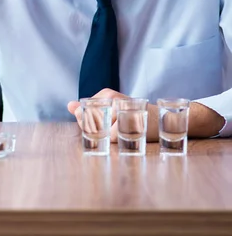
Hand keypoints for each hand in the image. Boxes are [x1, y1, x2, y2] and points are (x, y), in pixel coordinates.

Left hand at [68, 89, 224, 141]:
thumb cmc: (135, 115)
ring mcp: (119, 111)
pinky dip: (116, 141)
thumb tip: (69, 105)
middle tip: (113, 131)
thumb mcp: (113, 108)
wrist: (165, 118)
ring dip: (105, 138)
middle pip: (88, 123)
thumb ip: (89, 108)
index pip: (81, 113)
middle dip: (93, 132)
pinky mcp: (128, 123)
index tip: (100, 129)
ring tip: (122, 132)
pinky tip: (127, 136)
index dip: (83, 125)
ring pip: (99, 132)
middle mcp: (111, 99)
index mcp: (106, 94)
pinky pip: (112, 139)